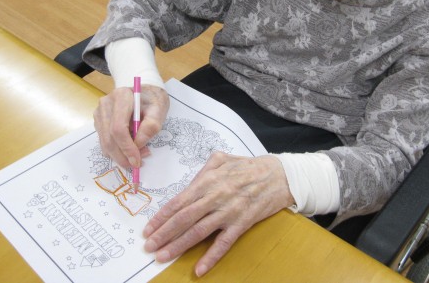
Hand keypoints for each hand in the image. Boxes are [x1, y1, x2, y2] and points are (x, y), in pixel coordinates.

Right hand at [93, 84, 168, 167]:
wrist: (143, 91)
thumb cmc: (152, 100)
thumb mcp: (159, 110)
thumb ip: (151, 126)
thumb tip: (139, 144)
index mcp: (121, 97)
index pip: (118, 128)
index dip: (126, 147)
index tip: (137, 160)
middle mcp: (106, 104)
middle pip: (109, 137)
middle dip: (122, 155)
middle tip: (137, 163)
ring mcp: (100, 113)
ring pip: (104, 142)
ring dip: (120, 155)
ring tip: (138, 154)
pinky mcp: (99, 121)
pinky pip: (104, 141)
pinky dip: (116, 150)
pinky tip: (130, 148)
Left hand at [142, 152, 294, 276]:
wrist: (280, 175)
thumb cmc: (250, 166)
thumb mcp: (223, 159)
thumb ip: (203, 169)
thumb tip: (190, 182)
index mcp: (208, 181)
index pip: (179, 201)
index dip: (162, 216)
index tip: (148, 228)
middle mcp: (215, 197)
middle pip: (184, 218)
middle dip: (164, 233)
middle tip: (149, 246)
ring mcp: (229, 212)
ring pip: (199, 232)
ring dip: (178, 245)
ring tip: (162, 256)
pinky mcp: (242, 223)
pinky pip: (224, 243)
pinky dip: (211, 257)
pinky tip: (199, 269)